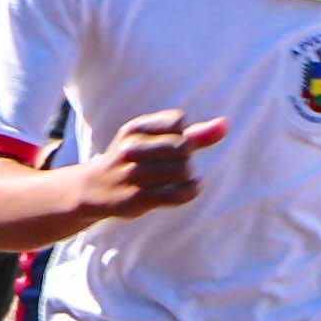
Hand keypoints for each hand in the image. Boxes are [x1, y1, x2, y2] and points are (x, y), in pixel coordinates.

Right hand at [74, 110, 228, 221]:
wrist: (94, 188)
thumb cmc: (133, 159)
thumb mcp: (155, 140)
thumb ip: (194, 133)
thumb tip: (226, 124)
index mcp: (133, 129)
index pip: (178, 121)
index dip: (184, 132)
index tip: (172, 141)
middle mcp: (130, 149)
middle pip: (183, 147)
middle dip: (187, 156)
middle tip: (178, 163)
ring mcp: (133, 175)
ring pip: (183, 171)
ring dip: (188, 175)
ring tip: (178, 177)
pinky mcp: (138, 198)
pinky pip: (180, 194)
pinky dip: (192, 190)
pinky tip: (190, 187)